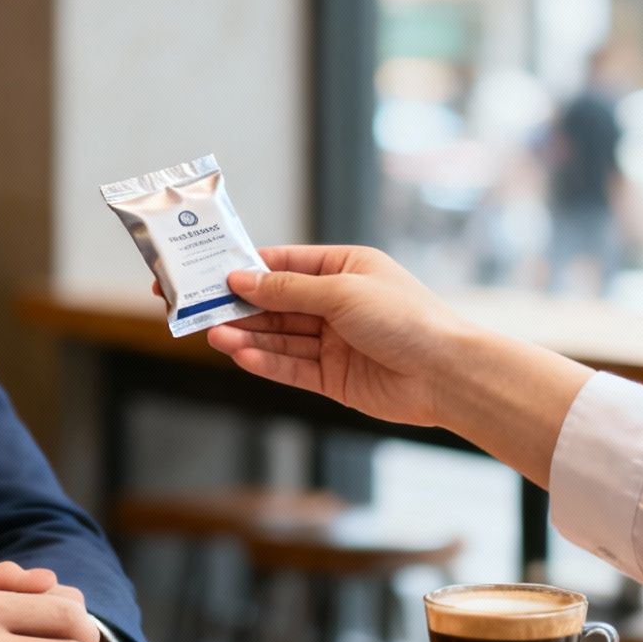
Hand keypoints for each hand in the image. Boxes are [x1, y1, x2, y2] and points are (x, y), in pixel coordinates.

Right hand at [199, 246, 476, 427]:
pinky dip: (265, 361)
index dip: (247, 267)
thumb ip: (288, 289)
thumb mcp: (341, 292)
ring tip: (213, 334)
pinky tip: (240, 354)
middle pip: (276, 303)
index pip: (285, 264)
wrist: (445, 374)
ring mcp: (334, 342)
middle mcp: (337, 304)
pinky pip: (290, 366)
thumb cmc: (406, 319)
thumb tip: (241, 278)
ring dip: (246, 335)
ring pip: (279, 337)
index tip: (209, 270)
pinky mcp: (333, 377)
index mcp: (344, 269)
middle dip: (239, 305)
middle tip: (197, 307)